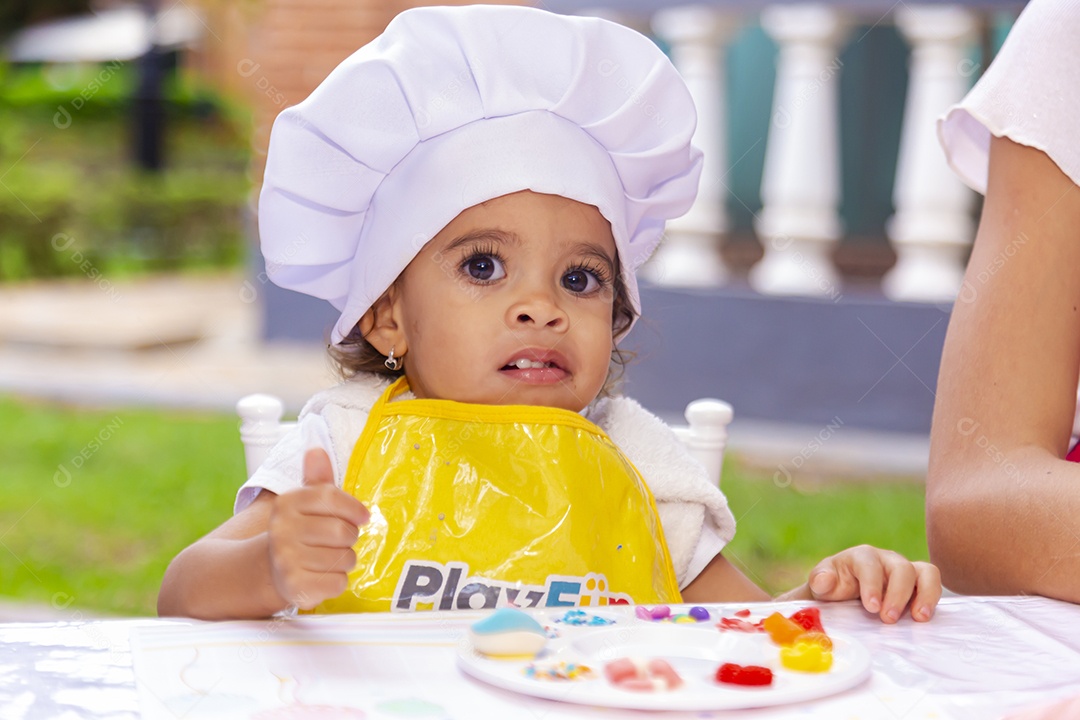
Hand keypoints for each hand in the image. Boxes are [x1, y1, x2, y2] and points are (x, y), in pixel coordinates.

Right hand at [267, 448, 369, 609]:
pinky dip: (337, 581)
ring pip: (344, 558)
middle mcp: (282, 530)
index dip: (354, 508)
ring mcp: (286, 560)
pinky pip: (338, 582)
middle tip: (339, 540)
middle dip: (349, 537)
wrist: (269, 568)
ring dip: (344, 560)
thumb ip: (317, 479)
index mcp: (287, 503)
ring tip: (327, 558)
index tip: (362, 516)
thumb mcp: (306, 502)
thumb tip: (316, 451)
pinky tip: (322, 576)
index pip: (331, 497)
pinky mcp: (295, 587)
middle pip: (342, 531)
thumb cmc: (300, 530)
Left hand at [804, 545, 940, 622]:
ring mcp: (905, 571)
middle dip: (897, 594)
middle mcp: (886, 560)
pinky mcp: (918, 585)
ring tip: (919, 618)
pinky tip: (925, 618)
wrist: (841, 596)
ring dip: (925, 594)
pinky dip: (933, 599)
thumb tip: (824, 581)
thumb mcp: (821, 585)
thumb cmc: (832, 588)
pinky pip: (933, 584)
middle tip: (889, 619)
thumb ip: (820, 580)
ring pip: (926, 572)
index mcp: (861, 557)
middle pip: (901, 568)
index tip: (872, 608)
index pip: (869, 564)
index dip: (872, 585)